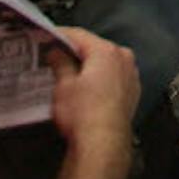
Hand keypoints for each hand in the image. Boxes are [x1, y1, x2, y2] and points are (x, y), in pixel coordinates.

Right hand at [46, 26, 137, 153]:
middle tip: (53, 55)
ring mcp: (131, 76)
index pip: (79, 35)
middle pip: (94, 48)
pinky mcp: (132, 92)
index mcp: (107, 52)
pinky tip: (85, 88)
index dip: (60, 35)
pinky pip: (112, 77)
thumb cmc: (83, 113)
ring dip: (88, 65)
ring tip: (66, 72)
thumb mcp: (64, 85)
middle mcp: (123, 59)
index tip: (47, 37)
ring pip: (105, 63)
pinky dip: (99, 78)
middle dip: (74, 51)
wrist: (103, 143)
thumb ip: (60, 62)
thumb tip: (56, 52)